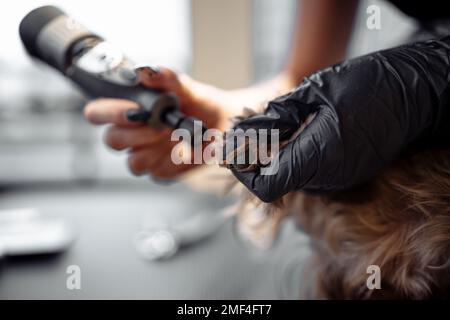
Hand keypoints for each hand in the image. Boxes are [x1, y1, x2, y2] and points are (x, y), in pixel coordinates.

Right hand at [84, 67, 232, 178]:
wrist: (226, 123)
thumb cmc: (200, 103)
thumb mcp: (186, 87)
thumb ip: (166, 78)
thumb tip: (146, 71)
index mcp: (129, 110)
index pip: (97, 113)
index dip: (107, 113)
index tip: (132, 109)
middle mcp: (132, 135)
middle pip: (112, 140)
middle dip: (137, 133)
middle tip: (161, 124)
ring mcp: (146, 155)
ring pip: (133, 162)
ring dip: (155, 149)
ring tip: (176, 135)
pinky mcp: (162, 171)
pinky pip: (159, 172)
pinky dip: (176, 161)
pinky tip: (188, 149)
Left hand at [228, 37, 449, 201]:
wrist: (415, 94)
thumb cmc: (368, 85)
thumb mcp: (315, 91)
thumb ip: (277, 116)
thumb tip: (244, 132)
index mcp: (319, 156)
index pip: (267, 187)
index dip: (245, 172)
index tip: (236, 150)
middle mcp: (328, 176)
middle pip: (277, 182)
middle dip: (256, 159)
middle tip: (246, 130)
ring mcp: (340, 178)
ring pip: (292, 177)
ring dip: (276, 156)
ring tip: (272, 127)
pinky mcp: (346, 174)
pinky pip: (310, 172)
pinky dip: (295, 156)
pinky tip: (296, 133)